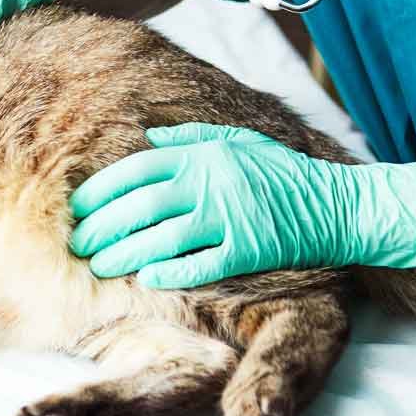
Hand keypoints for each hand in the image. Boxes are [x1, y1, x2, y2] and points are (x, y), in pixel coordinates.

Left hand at [69, 123, 415, 287]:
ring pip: (163, 237)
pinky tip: (147, 279)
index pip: (138, 169)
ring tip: (100, 266)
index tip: (77, 208)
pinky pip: (202, 264)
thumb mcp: (238, 141)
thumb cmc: (282, 173)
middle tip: (78, 245)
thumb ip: (190, 139)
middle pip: (142, 205)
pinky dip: (171, 272)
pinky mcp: (250, 249)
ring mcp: (232, 216)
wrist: (337, 204)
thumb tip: (148, 137)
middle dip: (103, 226)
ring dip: (126, 253)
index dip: (102, 190)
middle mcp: (213, 182)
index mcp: (205, 155)